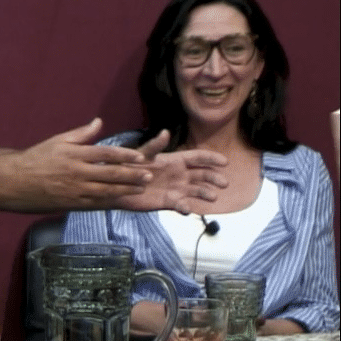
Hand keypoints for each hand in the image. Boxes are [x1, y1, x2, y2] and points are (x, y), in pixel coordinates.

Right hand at [0, 118, 159, 211]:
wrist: (11, 181)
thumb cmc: (33, 159)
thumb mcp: (56, 141)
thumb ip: (80, 134)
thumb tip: (99, 122)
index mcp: (74, 155)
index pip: (106, 153)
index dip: (126, 155)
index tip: (141, 157)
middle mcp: (77, 172)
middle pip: (111, 174)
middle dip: (132, 175)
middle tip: (149, 175)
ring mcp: (74, 190)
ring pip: (106, 191)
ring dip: (125, 190)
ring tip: (140, 189)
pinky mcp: (69, 204)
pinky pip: (94, 204)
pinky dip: (109, 203)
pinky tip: (120, 202)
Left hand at [112, 130, 227, 213]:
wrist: (117, 186)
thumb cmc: (128, 167)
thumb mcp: (141, 155)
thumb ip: (153, 146)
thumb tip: (165, 132)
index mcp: (175, 160)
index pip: (198, 157)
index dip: (211, 158)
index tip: (224, 162)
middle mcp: (179, 174)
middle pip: (202, 174)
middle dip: (214, 177)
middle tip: (224, 183)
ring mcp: (175, 189)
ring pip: (196, 190)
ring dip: (206, 193)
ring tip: (213, 197)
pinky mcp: (168, 202)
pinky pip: (181, 205)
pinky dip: (186, 207)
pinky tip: (187, 208)